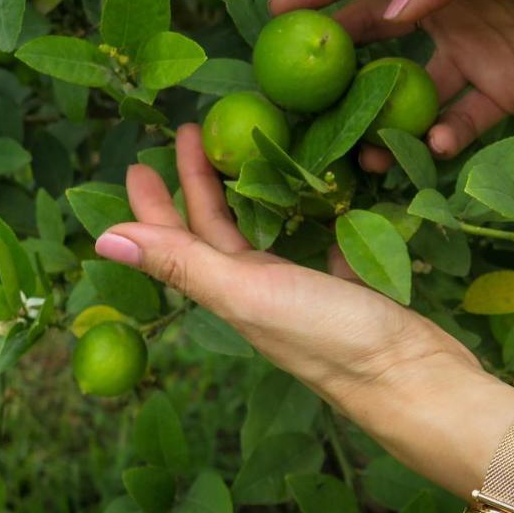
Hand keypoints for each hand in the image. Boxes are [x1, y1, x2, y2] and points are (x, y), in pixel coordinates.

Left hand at [92, 124, 482, 412]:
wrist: (414, 380)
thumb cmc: (327, 334)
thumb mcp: (246, 291)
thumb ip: (181, 262)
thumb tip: (100, 239)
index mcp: (228, 290)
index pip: (178, 238)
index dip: (154, 202)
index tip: (140, 158)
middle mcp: (258, 291)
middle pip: (216, 229)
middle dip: (198, 183)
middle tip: (193, 132)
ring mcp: (303, 292)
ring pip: (264, 234)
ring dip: (249, 195)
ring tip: (247, 153)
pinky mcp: (348, 286)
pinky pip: (320, 242)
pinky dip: (312, 216)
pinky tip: (321, 192)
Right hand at [270, 0, 513, 163]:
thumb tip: (390, 10)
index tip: (277, 10)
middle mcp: (452, 13)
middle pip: (378, 37)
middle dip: (338, 63)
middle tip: (302, 95)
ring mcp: (475, 57)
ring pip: (412, 90)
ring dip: (384, 116)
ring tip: (362, 147)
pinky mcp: (505, 96)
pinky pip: (461, 121)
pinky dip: (444, 137)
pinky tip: (437, 146)